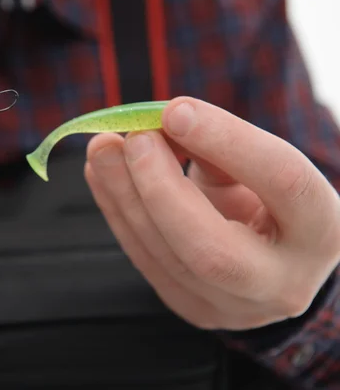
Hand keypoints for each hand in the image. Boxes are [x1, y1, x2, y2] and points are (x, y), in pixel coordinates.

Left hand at [85, 96, 339, 329]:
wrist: (275, 262)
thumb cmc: (271, 203)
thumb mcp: (261, 171)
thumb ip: (220, 148)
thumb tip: (159, 123)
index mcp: (320, 229)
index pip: (281, 182)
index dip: (225, 141)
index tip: (174, 110)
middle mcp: (282, 281)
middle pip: (210, 248)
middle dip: (158, 188)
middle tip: (129, 139)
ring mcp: (234, 308)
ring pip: (166, 257)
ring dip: (124, 196)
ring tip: (102, 150)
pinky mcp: (193, 308)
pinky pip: (145, 261)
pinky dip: (117, 212)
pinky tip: (100, 176)